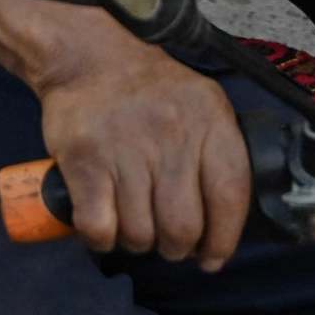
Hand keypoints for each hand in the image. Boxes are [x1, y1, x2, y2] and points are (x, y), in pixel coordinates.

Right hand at [29, 17, 249, 270]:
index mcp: (209, 118)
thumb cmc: (149, 91)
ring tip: (133, 221)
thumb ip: (217, 154)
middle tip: (166, 240)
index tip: (212, 257)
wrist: (86, 57)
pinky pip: (100, 229)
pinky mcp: (85, 161)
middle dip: (175, 247)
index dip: (223, 239)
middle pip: (182, 228)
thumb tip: (222, 227)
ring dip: (137, 241)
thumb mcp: (200, 103)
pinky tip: (103, 221)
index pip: (229, 196)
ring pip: (140, 235)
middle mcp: (172, 133)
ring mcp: (126, 148)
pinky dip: (102, 238)